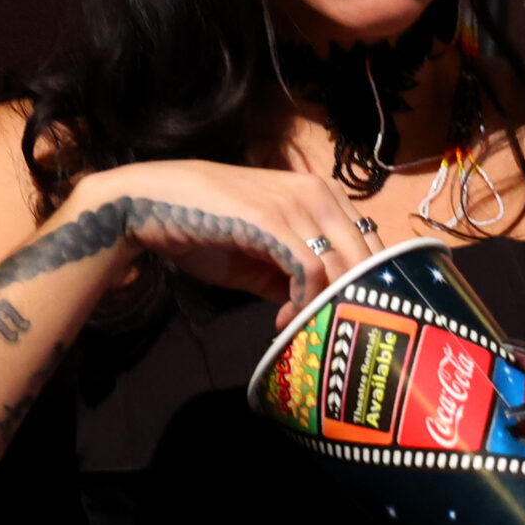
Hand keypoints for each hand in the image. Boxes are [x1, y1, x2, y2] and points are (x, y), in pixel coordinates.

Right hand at [73, 160, 379, 325]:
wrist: (153, 202)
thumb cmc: (203, 225)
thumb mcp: (259, 255)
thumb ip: (293, 275)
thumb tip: (318, 308)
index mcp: (323, 194)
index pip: (371, 243)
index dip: (365, 286)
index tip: (341, 317)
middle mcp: (319, 192)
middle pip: (366, 257)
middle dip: (355, 300)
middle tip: (332, 332)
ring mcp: (297, 204)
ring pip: (342, 266)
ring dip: (326, 306)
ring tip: (301, 328)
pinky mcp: (273, 221)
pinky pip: (309, 271)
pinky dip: (302, 302)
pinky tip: (282, 318)